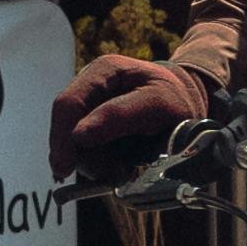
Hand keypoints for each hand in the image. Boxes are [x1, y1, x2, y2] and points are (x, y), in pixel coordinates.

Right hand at [51, 55, 214, 182]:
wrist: (184, 106)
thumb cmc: (173, 99)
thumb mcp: (157, 103)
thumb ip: (119, 115)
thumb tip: (79, 135)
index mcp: (102, 71)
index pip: (69, 104)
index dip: (62, 138)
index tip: (64, 169)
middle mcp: (89, 89)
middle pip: (66, 129)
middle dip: (86, 157)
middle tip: (112, 174)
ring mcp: (88, 112)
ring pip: (75, 148)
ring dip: (96, 165)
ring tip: (125, 168)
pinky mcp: (93, 133)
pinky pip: (87, 156)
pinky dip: (101, 167)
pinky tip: (120, 166)